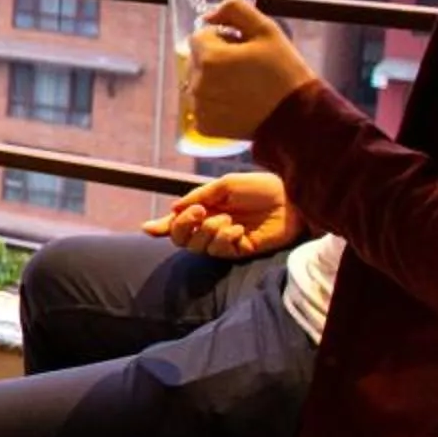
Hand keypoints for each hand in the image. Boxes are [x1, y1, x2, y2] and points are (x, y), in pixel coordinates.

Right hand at [140, 171, 303, 258]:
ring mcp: (225, 239)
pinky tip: (239, 229)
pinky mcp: (240, 250)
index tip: (148, 228)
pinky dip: (225, 238)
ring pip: (198, 246)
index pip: (178, 222)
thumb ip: (198, 197)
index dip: (161, 227)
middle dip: (183, 226)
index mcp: (205, 209)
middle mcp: (211, 226)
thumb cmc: (259, 187)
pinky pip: (220, 250)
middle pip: (181, 239)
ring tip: (229, 219)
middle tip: (199, 212)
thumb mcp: (225, 185)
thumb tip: (172, 209)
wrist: (290, 197)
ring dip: (209, 230)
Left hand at [186, 0, 319, 144]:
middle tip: (245, 68)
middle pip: (197, 60)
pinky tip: (238, 104)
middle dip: (216, 60)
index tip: (242, 49)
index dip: (222, 39)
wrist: (297, 115)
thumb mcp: (266, 29)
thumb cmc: (284, 71)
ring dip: (214, 81)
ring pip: (198, 83)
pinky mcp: (204, 126)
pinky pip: (202, 106)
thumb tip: (209, 15)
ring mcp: (199, 107)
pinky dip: (215, 104)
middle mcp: (197, 84)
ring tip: (243, 87)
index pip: (200, 37)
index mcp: (209, 58)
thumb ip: (235, 9)